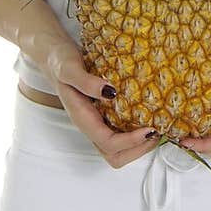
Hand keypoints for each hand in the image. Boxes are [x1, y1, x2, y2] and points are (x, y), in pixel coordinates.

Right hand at [45, 40, 158, 168]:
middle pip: (114, 155)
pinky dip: (137, 132)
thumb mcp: (69, 68)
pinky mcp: (104, 115)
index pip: (107, 143)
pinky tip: (149, 115)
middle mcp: (91, 125)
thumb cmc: (59, 61)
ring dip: (139, 144)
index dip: (130, 142)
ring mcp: (97, 122)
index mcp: (82, 118)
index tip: (150, 129)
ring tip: (157, 127)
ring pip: (118, 149)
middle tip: (156, 131)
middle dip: (137, 149)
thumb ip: (86, 82)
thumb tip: (110, 92)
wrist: (53, 55)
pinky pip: (121, 132)